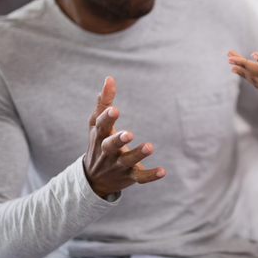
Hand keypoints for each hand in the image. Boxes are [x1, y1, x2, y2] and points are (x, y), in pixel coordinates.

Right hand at [84, 77, 165, 197]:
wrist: (94, 179)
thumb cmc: (98, 143)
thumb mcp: (96, 123)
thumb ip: (103, 102)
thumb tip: (109, 78)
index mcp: (99, 136)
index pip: (100, 126)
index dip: (106, 118)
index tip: (114, 110)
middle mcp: (107, 151)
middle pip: (110, 146)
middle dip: (119, 140)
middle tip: (129, 134)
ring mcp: (118, 165)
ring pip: (127, 161)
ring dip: (138, 155)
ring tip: (150, 146)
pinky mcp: (129, 176)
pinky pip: (140, 178)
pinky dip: (150, 175)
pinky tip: (163, 171)